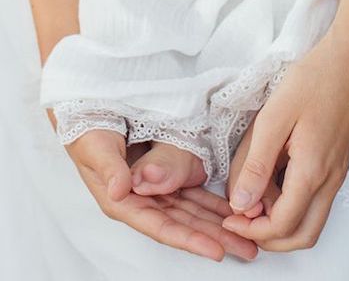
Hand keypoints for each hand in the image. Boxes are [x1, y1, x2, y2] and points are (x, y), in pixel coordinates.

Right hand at [66, 129, 257, 260]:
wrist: (88, 112)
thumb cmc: (86, 130)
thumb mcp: (95, 145)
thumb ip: (108, 167)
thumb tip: (120, 190)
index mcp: (123, 201)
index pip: (161, 226)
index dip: (189, 239)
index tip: (216, 249)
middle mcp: (142, 201)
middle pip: (183, 226)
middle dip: (214, 238)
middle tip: (248, 249)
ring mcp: (155, 190)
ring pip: (192, 212)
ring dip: (218, 224)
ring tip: (248, 236)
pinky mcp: (164, 176)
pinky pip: (192, 193)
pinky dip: (212, 203)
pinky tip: (232, 209)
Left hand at [222, 32, 348, 250]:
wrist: (348, 60)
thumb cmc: (313, 80)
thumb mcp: (274, 118)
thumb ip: (256, 164)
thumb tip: (241, 203)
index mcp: (313, 171)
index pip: (282, 225)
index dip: (252, 231)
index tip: (228, 217)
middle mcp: (331, 180)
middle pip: (303, 235)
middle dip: (268, 237)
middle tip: (241, 218)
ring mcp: (338, 173)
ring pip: (311, 219)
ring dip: (281, 220)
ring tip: (253, 194)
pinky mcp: (338, 163)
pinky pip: (316, 199)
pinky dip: (293, 202)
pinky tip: (272, 177)